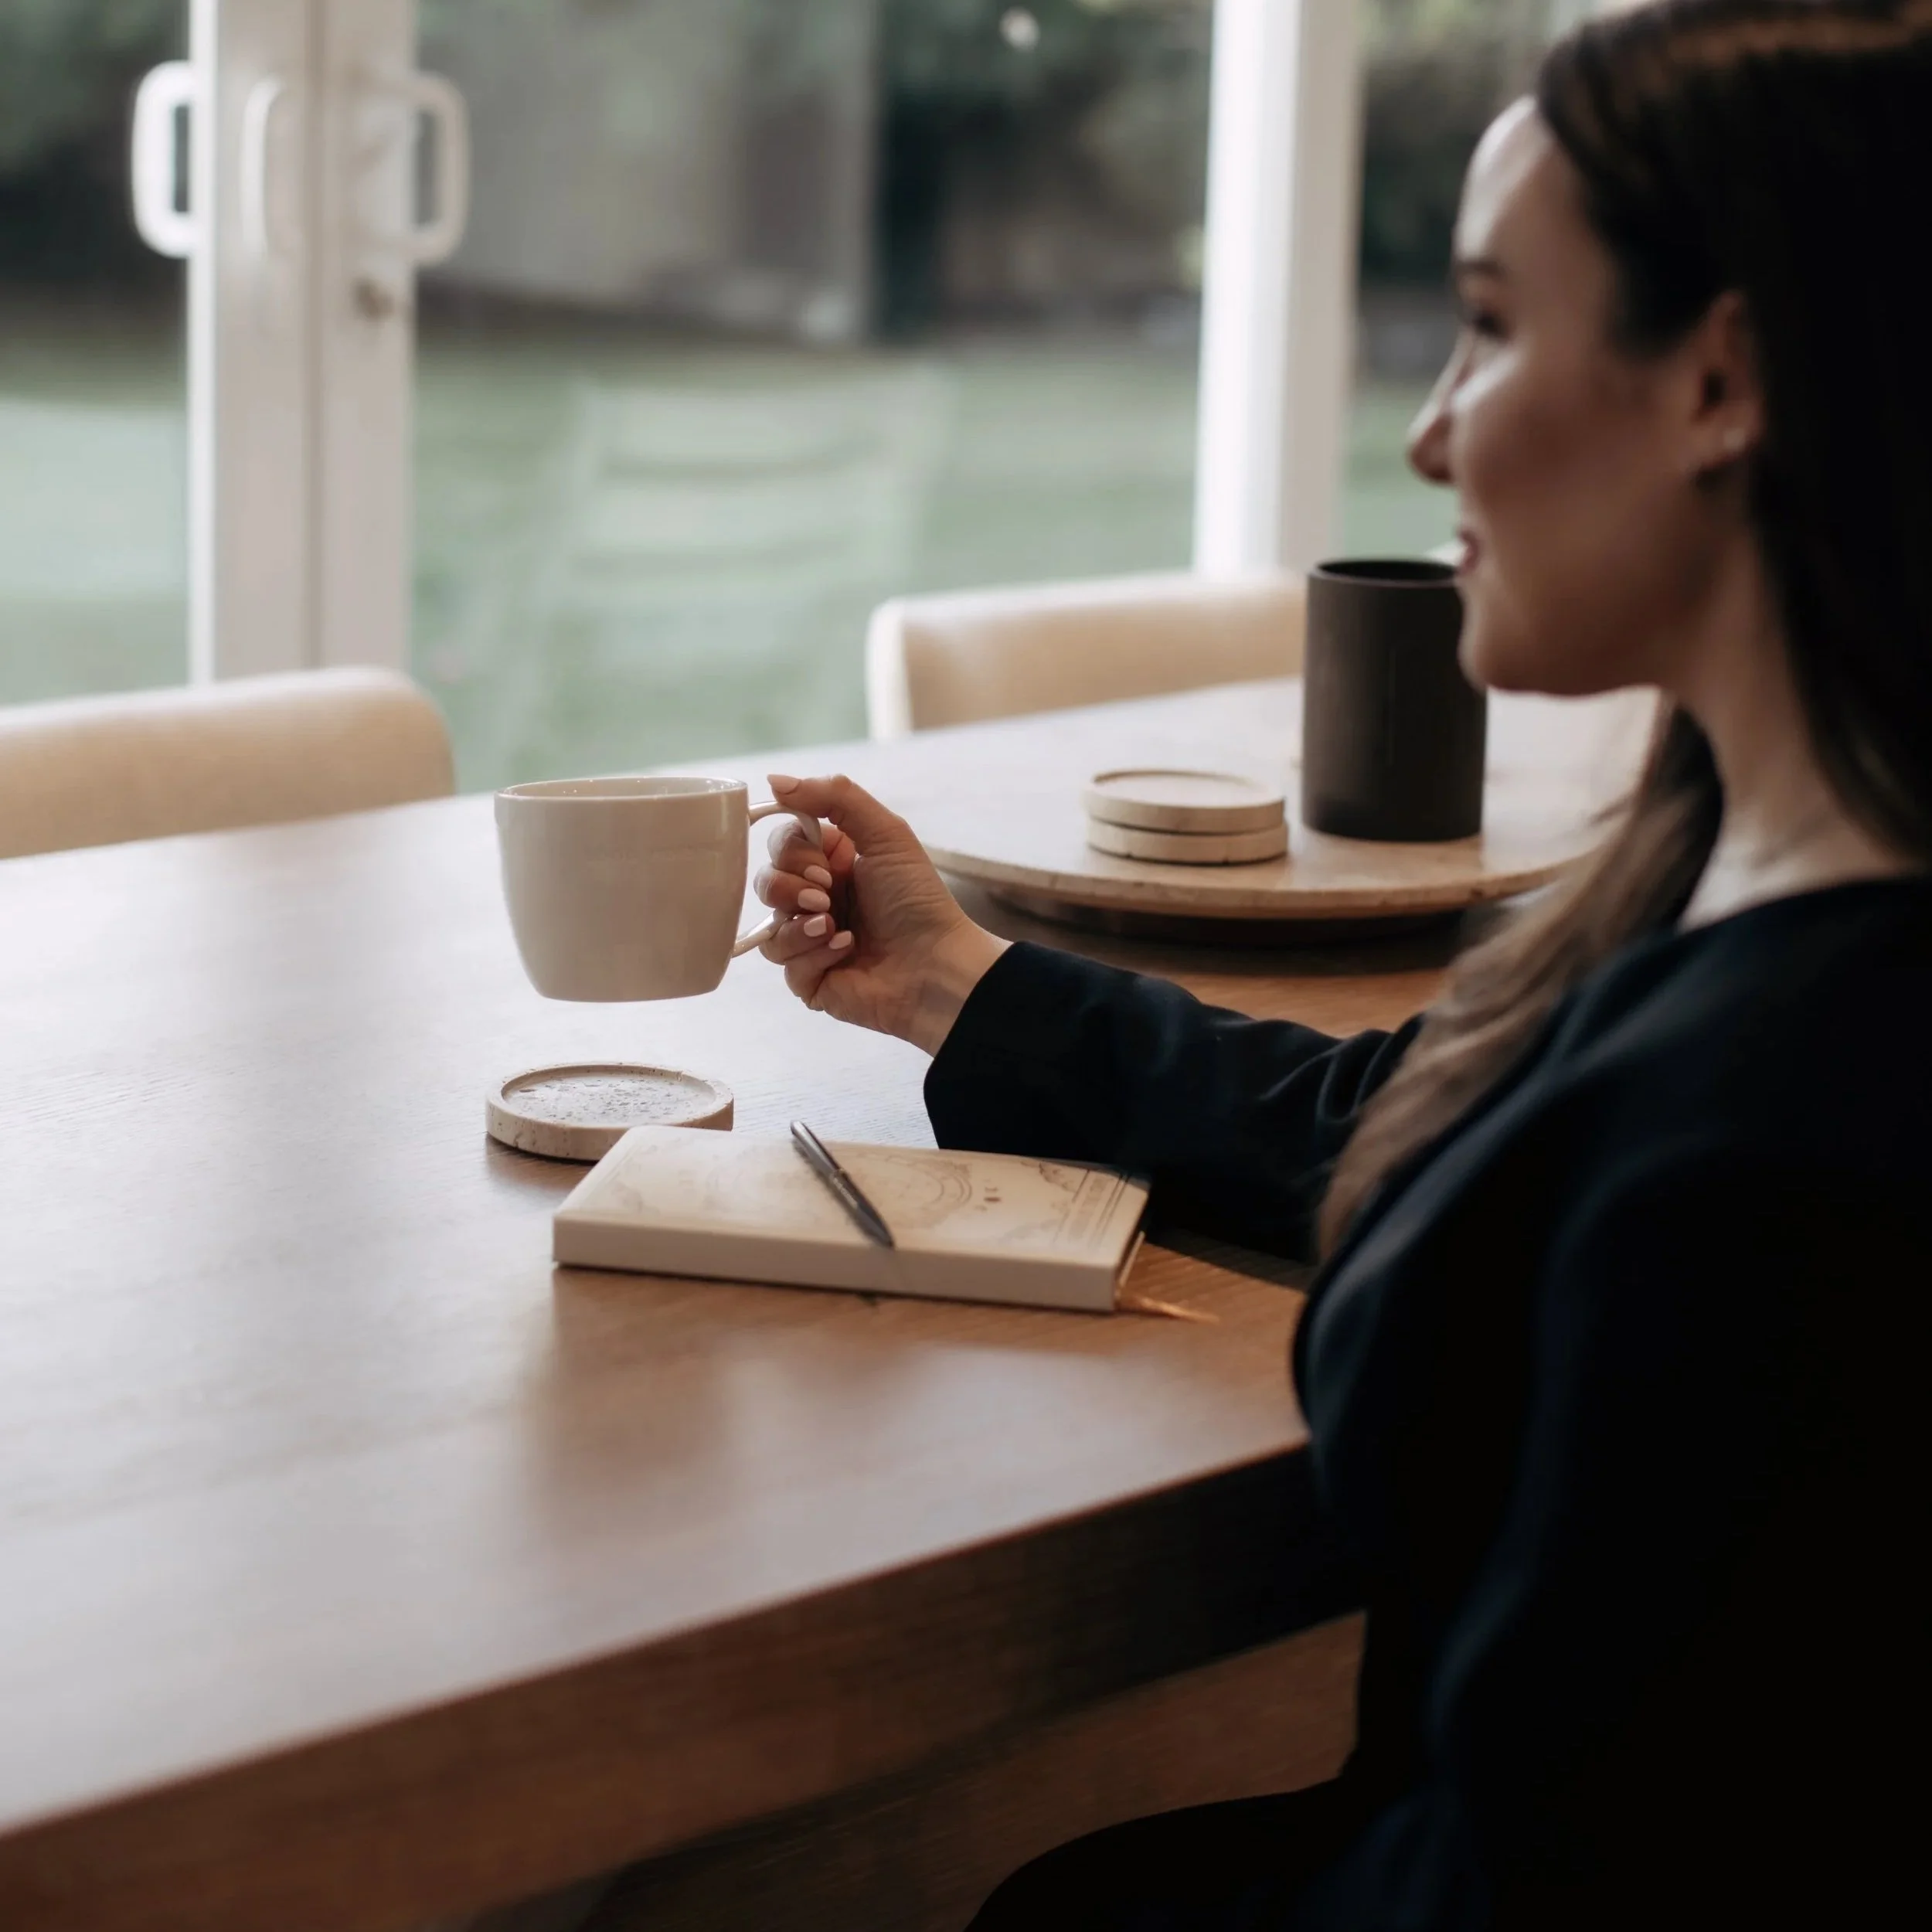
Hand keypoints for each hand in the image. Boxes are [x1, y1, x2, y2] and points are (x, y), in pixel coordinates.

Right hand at [754, 774, 1008, 1053]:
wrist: (937, 964)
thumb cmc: (917, 900)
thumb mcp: (885, 834)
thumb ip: (834, 797)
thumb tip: (774, 780)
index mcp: (832, 864)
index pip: (781, 845)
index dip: (792, 852)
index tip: (826, 866)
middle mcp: (817, 900)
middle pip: (766, 883)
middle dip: (792, 888)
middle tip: (827, 898)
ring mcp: (811, 942)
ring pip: (768, 927)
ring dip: (799, 924)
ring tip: (836, 928)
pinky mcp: (810, 979)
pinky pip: (784, 965)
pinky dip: (812, 955)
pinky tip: (845, 951)